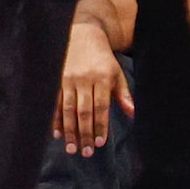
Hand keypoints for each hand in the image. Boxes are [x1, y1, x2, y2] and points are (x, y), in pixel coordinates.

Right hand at [55, 13, 132, 155]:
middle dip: (84, 133)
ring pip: (68, 109)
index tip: (99, 143)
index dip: (100, 125)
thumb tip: (134, 114)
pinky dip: (55, 119)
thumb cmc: (103, 59)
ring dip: (69, 131)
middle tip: (85, 153)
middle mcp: (84, 80)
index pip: (101, 107)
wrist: (83, 35)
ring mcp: (68, 80)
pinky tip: (56, 134)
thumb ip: (123, 95)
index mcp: (101, 78)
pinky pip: (55, 103)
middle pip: (84, 111)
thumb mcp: (116, 74)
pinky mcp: (57, 80)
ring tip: (71, 149)